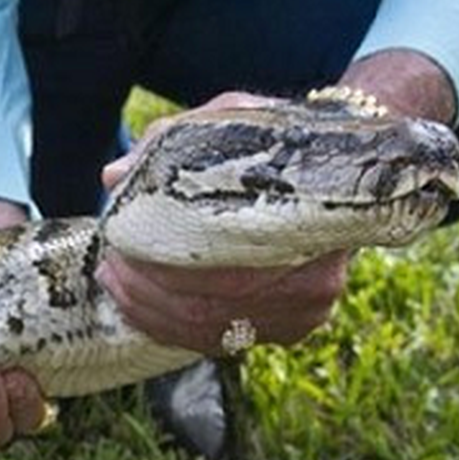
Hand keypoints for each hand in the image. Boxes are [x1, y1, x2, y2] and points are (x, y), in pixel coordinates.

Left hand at [96, 91, 349, 355]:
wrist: (349, 164)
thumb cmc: (278, 137)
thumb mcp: (230, 118)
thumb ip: (170, 142)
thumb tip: (112, 177)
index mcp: (303, 223)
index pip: (215, 263)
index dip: (154, 261)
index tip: (116, 242)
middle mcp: (315, 279)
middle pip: (208, 305)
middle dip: (144, 290)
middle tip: (109, 267)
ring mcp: (308, 310)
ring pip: (211, 330)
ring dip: (151, 313)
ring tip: (115, 286)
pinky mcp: (296, 327)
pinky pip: (223, 341)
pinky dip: (175, 328)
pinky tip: (143, 308)